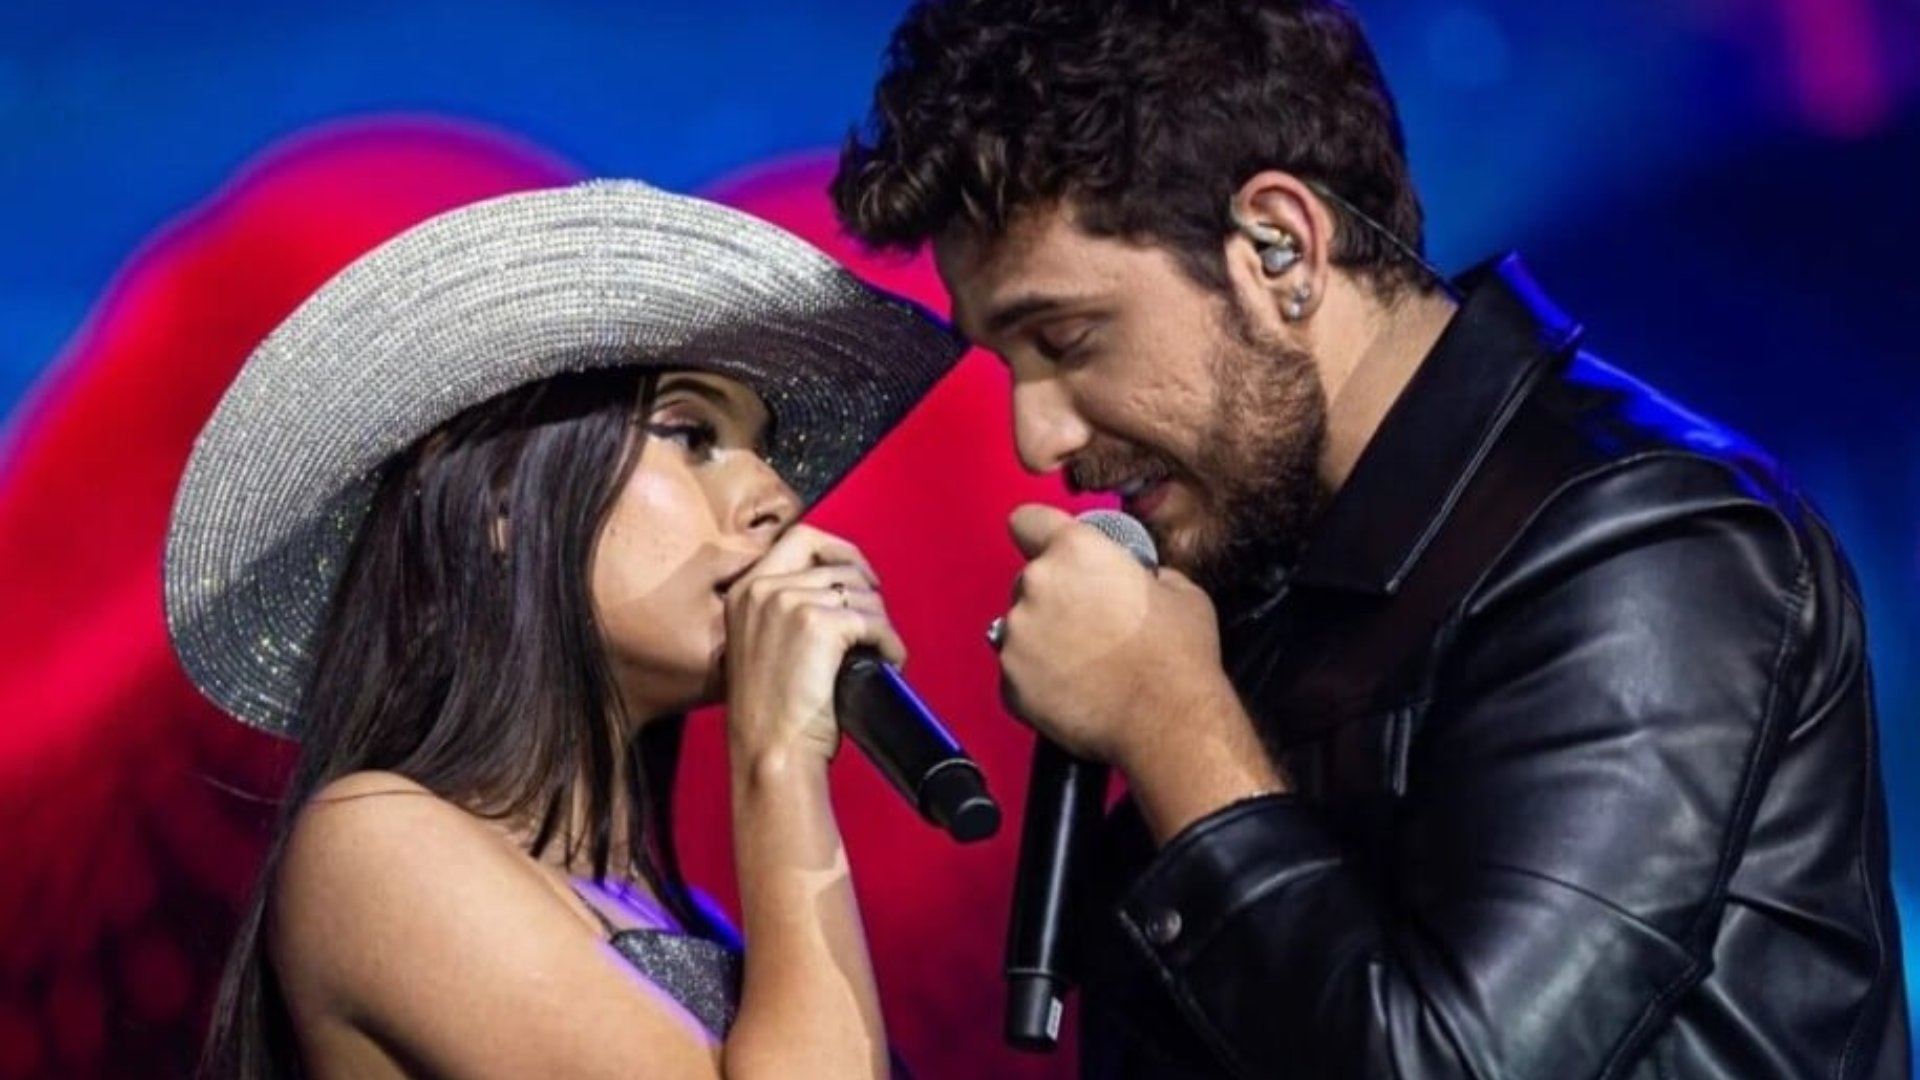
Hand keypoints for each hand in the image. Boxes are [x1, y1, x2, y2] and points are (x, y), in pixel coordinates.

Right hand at [723, 525, 905, 769]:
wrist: (770, 752)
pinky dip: (891, 643)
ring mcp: (790, 602)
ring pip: (862, 594)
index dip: (840, 551)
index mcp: (745, 591)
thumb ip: (783, 613)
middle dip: (868, 597)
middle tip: (876, 628)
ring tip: (881, 653)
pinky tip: (890, 662)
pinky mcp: (820, 625)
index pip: (801, 539)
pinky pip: (874, 622)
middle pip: (840, 568)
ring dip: (880, 624)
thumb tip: (837, 595)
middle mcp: (764, 588)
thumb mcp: (761, 647)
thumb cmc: (770, 716)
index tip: (861, 576)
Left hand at [995, 504, 1235, 769]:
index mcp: (1075, 551)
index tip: (1044, 545)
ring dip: (1043, 639)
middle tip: (1088, 624)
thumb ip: (1141, 571)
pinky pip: (1016, 671)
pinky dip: (1037, 679)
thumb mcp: (1179, 590)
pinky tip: (1073, 688)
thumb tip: (1136, 577)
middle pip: (1029, 581)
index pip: (1028, 520)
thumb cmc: (1175, 656)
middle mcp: (1037, 585)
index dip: (1039, 533)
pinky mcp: (1009, 680)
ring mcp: (1017, 634)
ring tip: (1083, 663)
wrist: (1166, 720)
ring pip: (1020, 627)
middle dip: (1052, 599)